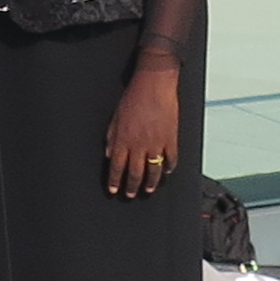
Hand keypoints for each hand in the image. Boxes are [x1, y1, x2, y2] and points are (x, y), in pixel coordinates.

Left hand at [104, 56, 182, 198]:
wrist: (154, 85)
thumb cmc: (133, 98)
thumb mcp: (115, 118)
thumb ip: (111, 138)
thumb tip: (109, 155)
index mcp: (123, 140)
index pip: (117, 166)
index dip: (115, 180)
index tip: (114, 189)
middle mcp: (139, 145)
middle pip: (135, 173)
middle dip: (131, 186)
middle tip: (130, 194)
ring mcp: (156, 144)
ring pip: (153, 171)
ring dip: (150, 183)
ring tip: (148, 190)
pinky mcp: (171, 140)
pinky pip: (171, 160)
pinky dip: (169, 168)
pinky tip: (166, 172)